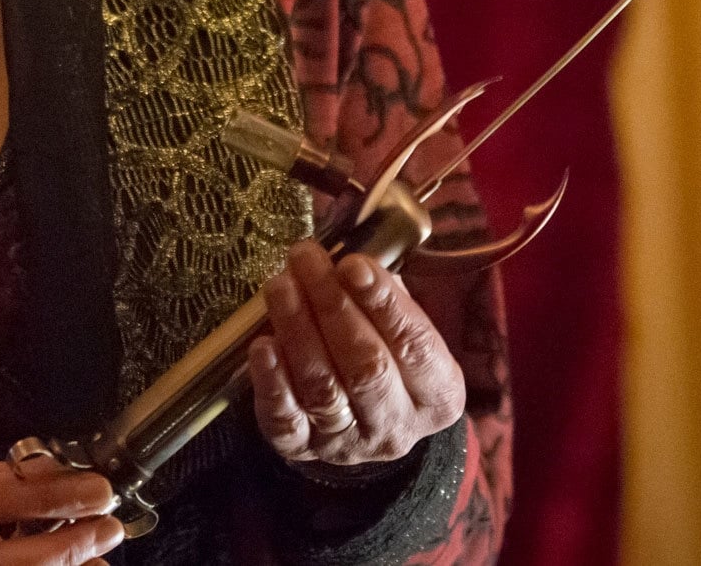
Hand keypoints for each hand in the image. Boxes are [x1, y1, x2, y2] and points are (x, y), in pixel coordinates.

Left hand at [248, 241, 464, 466]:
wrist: (367, 424)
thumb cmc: (389, 357)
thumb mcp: (405, 327)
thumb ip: (386, 293)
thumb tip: (352, 248)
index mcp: (439, 393)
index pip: (414, 344)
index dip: (383, 302)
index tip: (351, 262)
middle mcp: (398, 427)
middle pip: (366, 367)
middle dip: (332, 306)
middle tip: (305, 258)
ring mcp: (349, 445)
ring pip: (323, 388)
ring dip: (298, 331)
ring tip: (280, 285)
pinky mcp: (304, 452)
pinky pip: (286, 422)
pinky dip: (272, 382)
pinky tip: (262, 345)